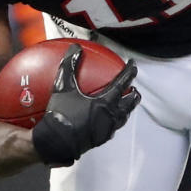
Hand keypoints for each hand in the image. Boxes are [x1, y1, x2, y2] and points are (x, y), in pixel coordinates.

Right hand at [31, 44, 140, 165]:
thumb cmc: (61, 115)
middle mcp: (110, 116)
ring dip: (127, 109)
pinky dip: (114, 122)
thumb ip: (69, 66)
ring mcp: (106, 130)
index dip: (130, 72)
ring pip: (123, 118)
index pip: (123, 83)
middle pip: (129, 103)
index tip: (133, 65)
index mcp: (105, 102)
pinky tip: (108, 122)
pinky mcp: (100, 140)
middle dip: (134, 95)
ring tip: (126, 105)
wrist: (56, 142)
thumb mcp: (63, 87)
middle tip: (134, 89)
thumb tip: (75, 48)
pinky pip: (112, 129)